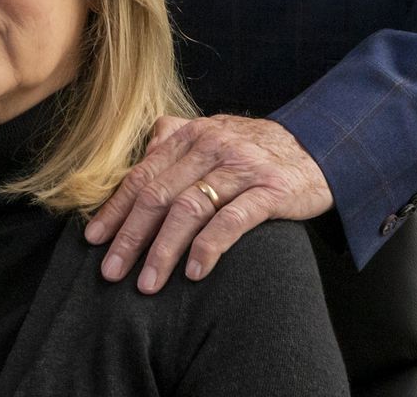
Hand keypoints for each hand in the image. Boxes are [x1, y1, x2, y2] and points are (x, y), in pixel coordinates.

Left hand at [85, 115, 332, 292]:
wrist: (322, 147)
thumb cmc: (259, 149)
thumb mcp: (216, 134)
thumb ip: (176, 139)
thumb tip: (139, 155)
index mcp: (192, 135)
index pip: (143, 174)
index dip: (115, 209)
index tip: (93, 240)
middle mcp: (212, 145)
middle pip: (159, 194)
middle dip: (131, 236)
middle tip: (111, 272)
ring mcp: (242, 167)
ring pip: (190, 208)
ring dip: (163, 249)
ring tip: (147, 283)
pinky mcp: (271, 190)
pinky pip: (233, 220)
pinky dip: (209, 246)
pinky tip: (194, 273)